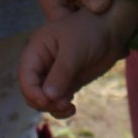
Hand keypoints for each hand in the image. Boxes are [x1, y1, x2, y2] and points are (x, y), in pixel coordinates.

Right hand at [16, 2, 137, 117]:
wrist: (111, 30)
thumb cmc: (90, 31)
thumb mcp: (75, 50)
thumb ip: (61, 72)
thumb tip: (48, 97)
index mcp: (36, 50)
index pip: (26, 76)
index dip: (32, 92)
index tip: (47, 102)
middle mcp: (41, 64)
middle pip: (32, 91)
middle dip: (43, 102)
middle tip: (63, 104)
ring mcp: (54, 75)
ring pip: (44, 99)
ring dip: (53, 107)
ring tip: (69, 107)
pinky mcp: (66, 83)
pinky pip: (57, 100)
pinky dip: (61, 108)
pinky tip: (72, 108)